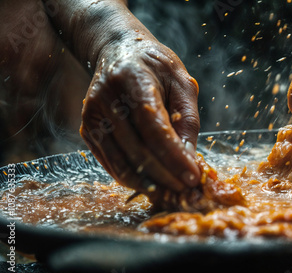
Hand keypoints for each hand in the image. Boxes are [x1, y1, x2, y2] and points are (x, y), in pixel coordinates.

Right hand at [80, 38, 200, 202]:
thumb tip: (190, 158)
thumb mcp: (181, 82)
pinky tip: (152, 183)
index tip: (193, 176)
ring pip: (121, 162)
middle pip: (137, 149)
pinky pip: (110, 163)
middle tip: (187, 190)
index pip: (153, 126)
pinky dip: (132, 178)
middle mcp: (106, 99)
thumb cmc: (155, 67)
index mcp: (133, 79)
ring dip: (149, 183)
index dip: (173, 156)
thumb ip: (187, 118)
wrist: (118, 51)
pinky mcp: (88, 130)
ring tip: (171, 193)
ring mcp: (92, 116)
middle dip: (165, 175)